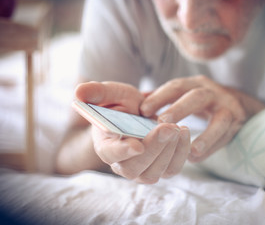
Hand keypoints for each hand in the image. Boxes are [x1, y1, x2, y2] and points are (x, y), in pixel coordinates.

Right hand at [75, 81, 190, 183]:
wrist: (138, 112)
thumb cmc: (121, 104)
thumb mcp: (110, 93)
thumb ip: (96, 92)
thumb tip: (79, 92)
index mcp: (105, 145)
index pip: (110, 154)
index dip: (121, 152)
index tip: (136, 145)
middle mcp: (122, 164)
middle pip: (134, 169)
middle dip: (153, 149)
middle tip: (169, 127)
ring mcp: (141, 169)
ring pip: (154, 173)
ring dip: (169, 152)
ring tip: (179, 127)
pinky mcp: (160, 168)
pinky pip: (172, 169)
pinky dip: (182, 153)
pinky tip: (185, 132)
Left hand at [140, 75, 264, 162]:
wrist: (237, 103)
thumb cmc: (200, 101)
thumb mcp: (183, 94)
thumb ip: (161, 98)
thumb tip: (133, 100)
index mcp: (194, 84)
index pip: (176, 86)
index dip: (160, 96)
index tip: (142, 109)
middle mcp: (212, 92)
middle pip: (197, 97)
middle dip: (179, 108)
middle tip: (162, 122)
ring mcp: (227, 107)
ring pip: (220, 119)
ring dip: (205, 135)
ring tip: (190, 150)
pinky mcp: (236, 122)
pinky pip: (225, 136)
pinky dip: (211, 148)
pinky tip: (196, 157)